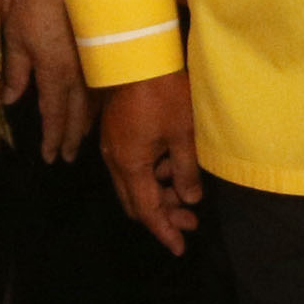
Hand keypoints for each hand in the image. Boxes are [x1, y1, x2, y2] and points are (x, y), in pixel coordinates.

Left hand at [3, 0, 90, 160]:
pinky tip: (94, 109)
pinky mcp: (100, 51)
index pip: (53, 115)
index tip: (49, 156)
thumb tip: (11, 101)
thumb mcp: (16, 39)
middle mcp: (77, 75)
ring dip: (85, 124)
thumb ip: (16, 72)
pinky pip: (100, 86)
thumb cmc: (34, 5)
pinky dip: (96, 104)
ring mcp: (92, 63)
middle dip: (71, 138)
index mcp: (54, 74)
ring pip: (92, 103)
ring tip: (80, 139)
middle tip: (67, 157)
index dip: (51, 138)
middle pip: (76, 115)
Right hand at [98, 71, 202, 252]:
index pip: (146, 210)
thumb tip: (190, 200)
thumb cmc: (164, 92)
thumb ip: (185, 170)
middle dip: (162, 216)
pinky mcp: (116, 133)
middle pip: (136, 201)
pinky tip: (171, 170)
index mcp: (130, 164)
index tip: (179, 248)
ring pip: (133, 184)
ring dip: (157, 195)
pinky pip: (131, 166)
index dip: (164, 231)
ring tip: (186, 197)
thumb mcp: (183, 133)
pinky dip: (150, 176)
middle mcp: (115, 160)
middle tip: (190, 223)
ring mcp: (112, 146)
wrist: (136, 55)